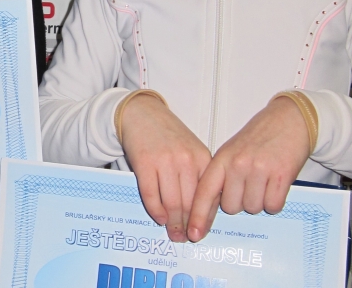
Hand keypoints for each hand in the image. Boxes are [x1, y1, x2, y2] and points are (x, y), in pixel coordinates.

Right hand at [120, 94, 211, 242]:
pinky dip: (155, 210)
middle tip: (183, 238)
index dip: (204, 220)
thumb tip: (200, 213)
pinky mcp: (144, 162)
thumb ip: (198, 177)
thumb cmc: (168, 134)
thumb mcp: (192, 151)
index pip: (209, 197)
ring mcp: (165, 161)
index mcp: (204, 158)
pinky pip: (151, 194)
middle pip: (189, 203)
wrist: (143, 113)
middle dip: (187, 225)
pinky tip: (158, 217)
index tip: (200, 234)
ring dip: (171, 222)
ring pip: (171, 202)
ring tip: (171, 232)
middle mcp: (186, 160)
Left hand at [187, 96, 309, 241]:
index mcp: (221, 159)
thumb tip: (209, 209)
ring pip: (253, 208)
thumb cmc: (258, 138)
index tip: (194, 234)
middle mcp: (237, 164)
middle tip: (249, 183)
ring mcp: (259, 169)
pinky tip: (275, 183)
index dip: (198, 216)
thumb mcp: (231, 152)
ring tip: (263, 179)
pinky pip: (273, 205)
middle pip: (231, 207)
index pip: (204, 193)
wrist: (288, 120)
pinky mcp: (281, 175)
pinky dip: (274, 200)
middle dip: (240, 201)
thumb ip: (220, 176)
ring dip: (258, 200)